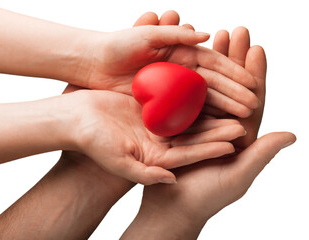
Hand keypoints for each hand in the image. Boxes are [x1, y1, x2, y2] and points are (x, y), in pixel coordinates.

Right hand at [62, 86, 245, 184]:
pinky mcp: (150, 105)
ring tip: (232, 101)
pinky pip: (174, 96)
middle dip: (217, 129)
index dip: (210, 149)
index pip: (189, 155)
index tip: (233, 144)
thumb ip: (145, 174)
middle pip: (193, 135)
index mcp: (156, 157)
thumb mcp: (119, 163)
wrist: (74, 120)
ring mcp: (156, 122)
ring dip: (209, 109)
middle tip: (242, 122)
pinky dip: (190, 91)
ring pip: (188, 115)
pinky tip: (207, 84)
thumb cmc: (92, 143)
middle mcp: (159, 140)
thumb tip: (172, 181)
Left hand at [75, 11, 259, 117]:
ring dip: (222, 109)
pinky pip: (184, 113)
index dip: (233, 74)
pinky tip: (216, 126)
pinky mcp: (160, 105)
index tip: (252, 85)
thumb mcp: (146, 34)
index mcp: (180, 53)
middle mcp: (180, 72)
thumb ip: (175, 34)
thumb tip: (208, 35)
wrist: (94, 64)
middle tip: (252, 106)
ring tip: (242, 119)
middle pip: (212, 84)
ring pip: (202, 101)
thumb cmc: (117, 45)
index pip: (213, 64)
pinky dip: (200, 119)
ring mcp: (171, 91)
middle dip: (234, 94)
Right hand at [121, 27, 295, 238]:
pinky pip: (185, 98)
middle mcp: (219, 127)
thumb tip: (292, 134)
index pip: (251, 101)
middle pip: (230, 88)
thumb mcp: (237, 178)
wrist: (169, 209)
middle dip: (235, 60)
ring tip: (214, 36)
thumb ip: (262, 156)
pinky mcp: (178, 125)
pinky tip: (188, 58)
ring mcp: (197, 124)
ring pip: (207, 88)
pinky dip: (188, 78)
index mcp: (238, 137)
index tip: (257, 48)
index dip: (255, 75)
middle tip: (238, 31)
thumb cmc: (204, 199)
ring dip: (212, 63)